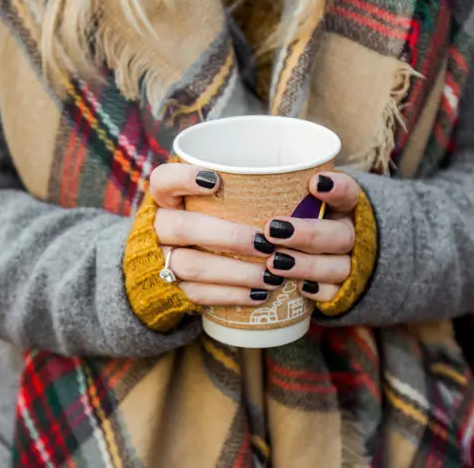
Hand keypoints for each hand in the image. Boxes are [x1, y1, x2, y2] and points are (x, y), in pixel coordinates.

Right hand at [150, 164, 359, 306]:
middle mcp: (158, 226)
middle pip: (182, 227)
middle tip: (266, 242)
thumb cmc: (211, 219)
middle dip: (227, 235)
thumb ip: (245, 187)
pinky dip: (231, 295)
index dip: (183, 178)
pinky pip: (198, 295)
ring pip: (191, 266)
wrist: (169, 263)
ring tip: (271, 275)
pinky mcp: (173, 289)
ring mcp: (162, 259)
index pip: (162, 179)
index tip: (215, 180)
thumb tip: (316, 178)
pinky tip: (259, 294)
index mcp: (166, 197)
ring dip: (235, 271)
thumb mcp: (217, 198)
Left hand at [261, 171, 359, 301]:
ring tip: (275, 263)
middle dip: (308, 234)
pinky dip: (319, 291)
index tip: (315, 183)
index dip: (337, 188)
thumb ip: (277, 193)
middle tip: (273, 230)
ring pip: (339, 267)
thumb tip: (217, 180)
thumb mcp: (298, 202)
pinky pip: (336, 293)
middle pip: (341, 235)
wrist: (334, 255)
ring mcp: (350, 263)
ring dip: (308, 266)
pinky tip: (300, 288)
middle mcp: (351, 234)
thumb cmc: (303, 220)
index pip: (350, 193)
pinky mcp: (344, 289)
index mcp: (344, 208)